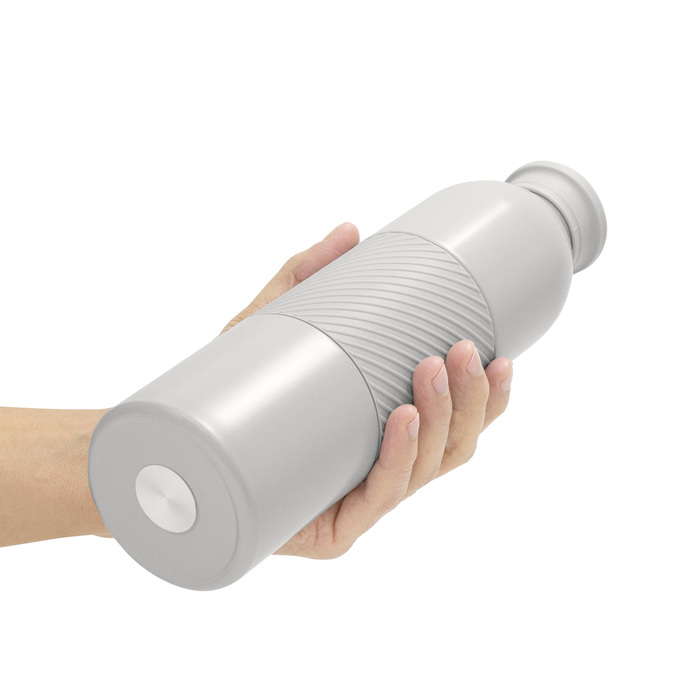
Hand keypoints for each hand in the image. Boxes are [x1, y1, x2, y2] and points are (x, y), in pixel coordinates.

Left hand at [221, 222, 513, 558]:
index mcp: (387, 438)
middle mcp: (383, 472)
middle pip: (453, 448)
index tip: (499, 352)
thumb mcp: (271, 329)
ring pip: (427, 472)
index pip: (457, 426)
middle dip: (469, 400)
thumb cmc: (237, 399)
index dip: (490, 399)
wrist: (183, 459)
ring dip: (442, 421)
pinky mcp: (332, 532)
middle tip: (456, 348)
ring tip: (427, 368)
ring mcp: (360, 504)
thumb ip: (306, 278)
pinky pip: (377, 500)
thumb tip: (349, 229)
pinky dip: (398, 460)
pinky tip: (403, 420)